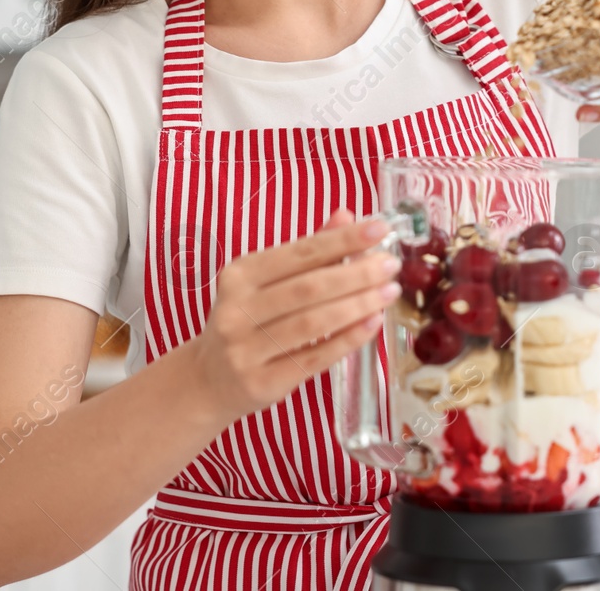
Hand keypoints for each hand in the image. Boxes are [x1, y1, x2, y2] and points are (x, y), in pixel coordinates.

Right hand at [187, 209, 400, 423]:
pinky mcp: (262, 382)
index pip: (299, 252)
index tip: (379, 229)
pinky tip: (371, 325)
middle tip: (391, 266)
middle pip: (309, 288)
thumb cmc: (246, 321)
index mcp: (239, 275)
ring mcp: (246, 349)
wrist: (208, 380)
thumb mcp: (263, 281)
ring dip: (357, 306)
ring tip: (388, 293)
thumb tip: (345, 216)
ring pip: (313, 323)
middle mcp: (237, 310)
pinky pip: (314, 358)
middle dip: (357, 274)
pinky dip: (347, 340)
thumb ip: (306, 251)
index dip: (342, 240)